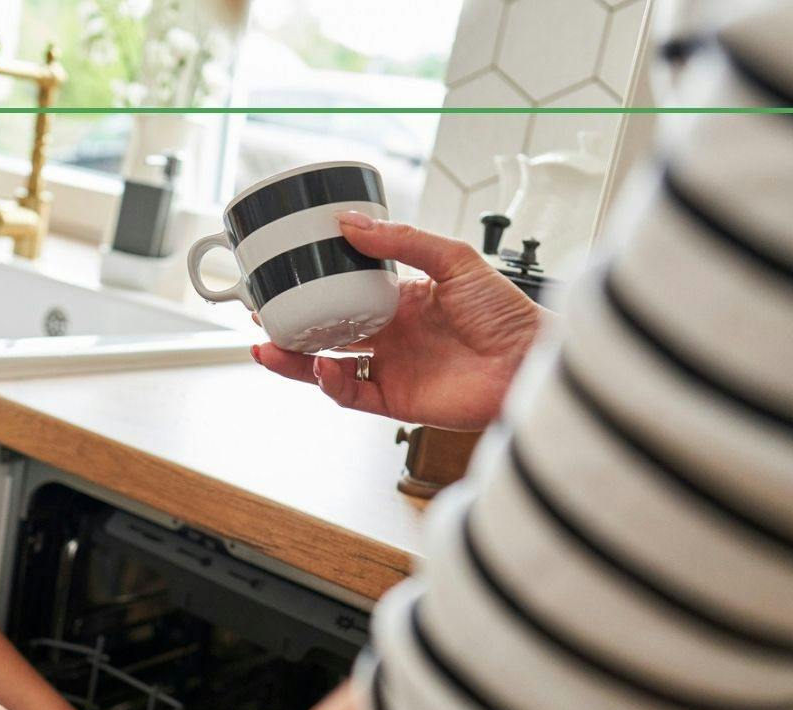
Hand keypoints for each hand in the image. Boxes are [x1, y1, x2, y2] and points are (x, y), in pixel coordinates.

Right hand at [252, 211, 547, 430]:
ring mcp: (393, 369)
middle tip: (261, 314)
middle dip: (292, 326)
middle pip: (328, 333)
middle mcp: (393, 337)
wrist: (531, 361)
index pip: (348, 293)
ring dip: (297, 360)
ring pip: (329, 367)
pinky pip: (353, 395)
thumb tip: (351, 223)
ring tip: (268, 346)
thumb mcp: (454, 260)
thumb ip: (403, 241)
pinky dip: (332, 385)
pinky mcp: (398, 402)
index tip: (283, 278)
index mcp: (403, 301)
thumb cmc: (507, 313)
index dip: (314, 289)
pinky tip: (321, 368)